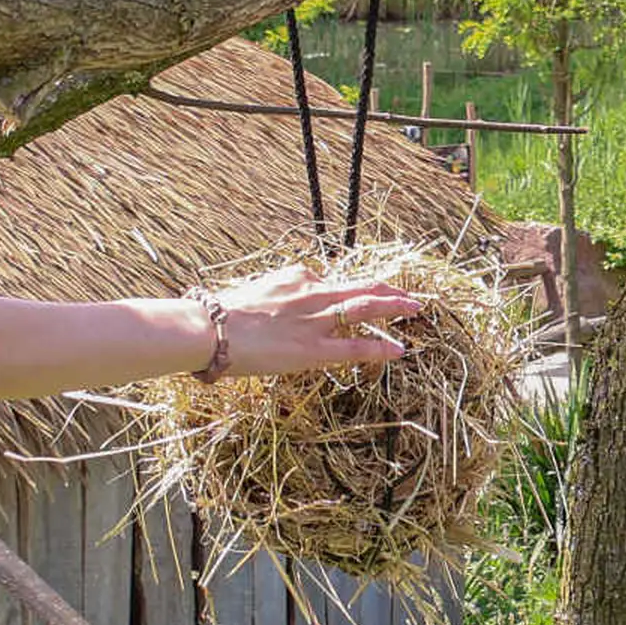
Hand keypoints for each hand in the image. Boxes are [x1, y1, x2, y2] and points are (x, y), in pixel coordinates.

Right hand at [206, 264, 425, 378]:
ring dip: (394, 306)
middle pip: (359, 285)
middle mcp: (312, 291)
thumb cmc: (220, 314)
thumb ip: (273, 294)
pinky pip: (356, 346)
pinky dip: (381, 346)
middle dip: (387, 288)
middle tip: (408, 293)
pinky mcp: (314, 349)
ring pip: (365, 307)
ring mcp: (316, 320)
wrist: (210, 329)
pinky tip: (399, 349)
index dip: (341, 291)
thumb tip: (274, 302)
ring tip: (415, 308)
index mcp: (296, 275)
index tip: (351, 297)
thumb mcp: (252, 291)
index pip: (327, 280)